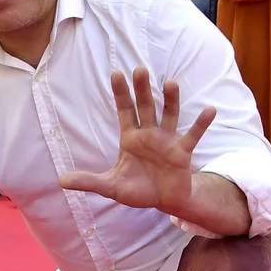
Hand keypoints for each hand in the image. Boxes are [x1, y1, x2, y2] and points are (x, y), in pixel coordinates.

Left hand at [59, 69, 214, 214]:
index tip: (115, 73)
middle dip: (142, 90)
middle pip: (145, 107)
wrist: (164, 201)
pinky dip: (201, 124)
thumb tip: (61, 181)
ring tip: (171, 83)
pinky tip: (209, 110)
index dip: (120, 94)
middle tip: (140, 69)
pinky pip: (192, 135)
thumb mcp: (111, 187)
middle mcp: (149, 134)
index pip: (124, 111)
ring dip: (171, 100)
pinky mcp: (182, 152)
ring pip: (169, 115)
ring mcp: (167, 141)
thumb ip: (89, 181)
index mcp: (130, 139)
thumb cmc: (138, 190)